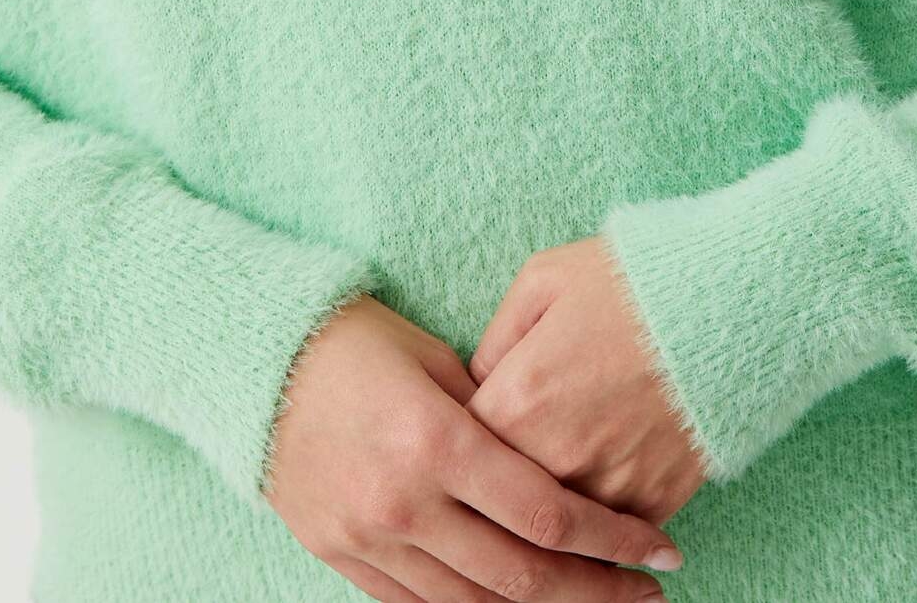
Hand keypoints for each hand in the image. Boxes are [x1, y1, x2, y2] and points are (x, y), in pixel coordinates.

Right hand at [262, 292, 684, 602]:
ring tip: (594, 601)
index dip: (613, 540)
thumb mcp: (438, 362)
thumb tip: (560, 458)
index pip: (545, 515)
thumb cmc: (359, 341)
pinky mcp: (343, 558)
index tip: (661, 549)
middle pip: (520, 576)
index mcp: (436, 442)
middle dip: (595, 592)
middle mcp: (404, 502)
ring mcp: (369, 540)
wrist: (255, 363)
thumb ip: (498, 415)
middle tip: (647, 594)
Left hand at [466, 236, 708, 530]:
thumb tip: (477, 386)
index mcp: (518, 400)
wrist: (733, 301)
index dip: (460, 442)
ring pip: (554, 531)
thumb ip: (496, 340)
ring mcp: (608, 489)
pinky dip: (600, 528)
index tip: (468, 433)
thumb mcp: (545, 279)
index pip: (460, 451)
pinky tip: (596, 510)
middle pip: (502, 502)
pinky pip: (609, 537)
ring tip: (549, 496)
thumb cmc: (634, 279)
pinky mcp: (654, 504)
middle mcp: (556, 458)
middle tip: (501, 477)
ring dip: (546, 517)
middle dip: (496, 490)